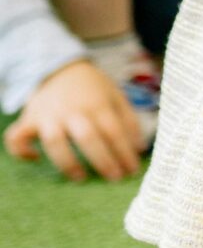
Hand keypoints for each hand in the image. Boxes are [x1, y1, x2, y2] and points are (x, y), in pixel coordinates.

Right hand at [4, 60, 142, 182]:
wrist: (60, 68)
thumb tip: (140, 149)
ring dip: (67, 162)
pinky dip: (21, 151)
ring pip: (54, 141)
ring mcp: (48, 115)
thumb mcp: (116, 96)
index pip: (114, 131)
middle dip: (102, 160)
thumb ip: (129, 121)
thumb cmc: (93, 88)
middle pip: (87, 138)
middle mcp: (72, 110)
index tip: (133, 170)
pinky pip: (17, 137)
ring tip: (81, 178)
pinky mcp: (29, 119)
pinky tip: (35, 159)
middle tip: (115, 178)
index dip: (124, 152)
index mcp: (97, 103)